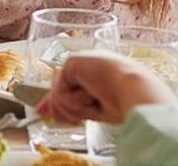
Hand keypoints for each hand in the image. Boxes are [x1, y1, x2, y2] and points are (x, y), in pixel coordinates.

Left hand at [35, 51, 177, 124]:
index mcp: (99, 73)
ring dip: (73, 107)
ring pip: (58, 93)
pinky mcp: (73, 61)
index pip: (70, 87)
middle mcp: (87, 65)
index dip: (60, 104)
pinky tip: (89, 96)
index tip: (52, 114)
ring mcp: (79, 61)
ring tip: (94, 103)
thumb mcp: (92, 109)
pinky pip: (60, 90)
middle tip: (78, 117)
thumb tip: (41, 110)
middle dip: (62, 108)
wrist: (136, 92)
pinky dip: (73, 101)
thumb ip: (65, 107)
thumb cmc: (128, 103)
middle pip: (59, 89)